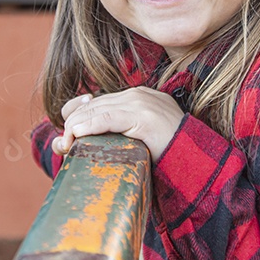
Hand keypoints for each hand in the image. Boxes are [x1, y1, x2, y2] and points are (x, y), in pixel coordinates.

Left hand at [54, 87, 183, 161]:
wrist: (196, 163)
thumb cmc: (165, 158)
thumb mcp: (133, 142)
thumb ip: (109, 136)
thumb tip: (63, 142)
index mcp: (137, 98)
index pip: (96, 100)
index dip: (76, 114)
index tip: (68, 135)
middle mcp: (138, 95)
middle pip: (92, 105)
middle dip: (72, 125)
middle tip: (62, 146)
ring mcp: (142, 103)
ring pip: (96, 111)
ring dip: (76, 128)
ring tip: (66, 146)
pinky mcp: (144, 117)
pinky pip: (108, 119)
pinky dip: (89, 126)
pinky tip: (77, 135)